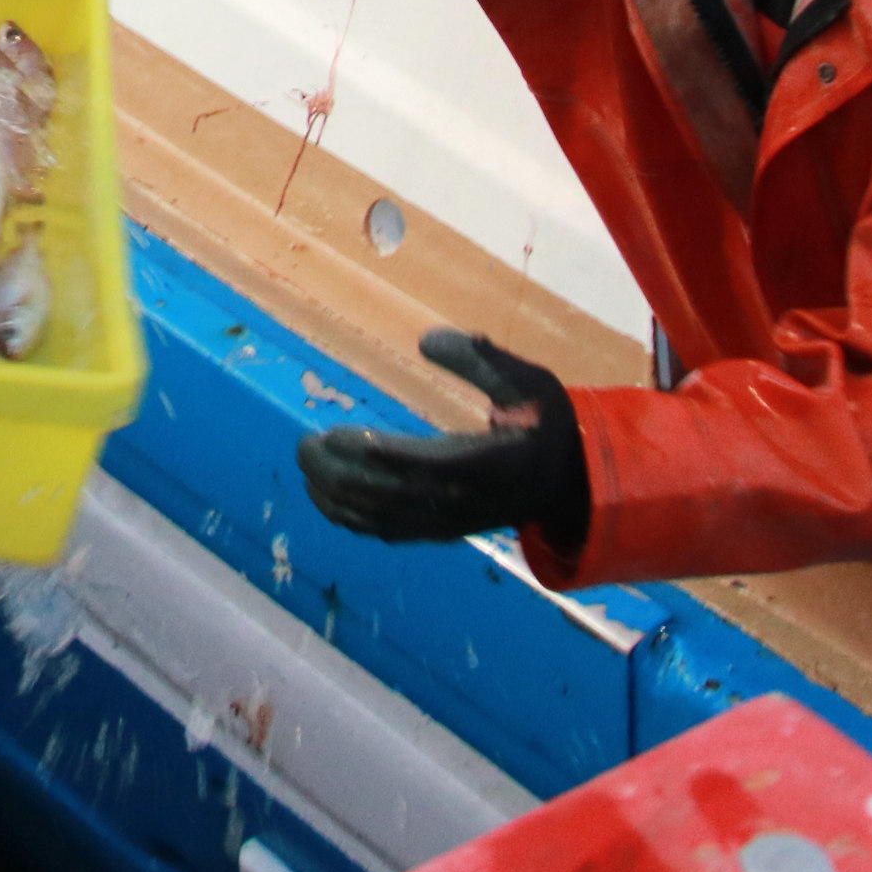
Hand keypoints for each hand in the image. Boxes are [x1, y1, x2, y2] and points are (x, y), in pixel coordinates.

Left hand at [296, 331, 589, 547]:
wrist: (567, 484)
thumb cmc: (544, 425)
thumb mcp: (529, 382)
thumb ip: (482, 359)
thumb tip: (427, 340)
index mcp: (485, 464)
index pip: (422, 465)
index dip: (377, 455)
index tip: (336, 435)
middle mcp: (461, 502)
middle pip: (390, 496)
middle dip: (339, 474)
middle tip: (304, 445)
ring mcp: (448, 522)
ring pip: (382, 518)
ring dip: (337, 497)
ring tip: (305, 465)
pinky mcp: (439, 531)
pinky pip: (388, 531)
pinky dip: (351, 519)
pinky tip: (324, 498)